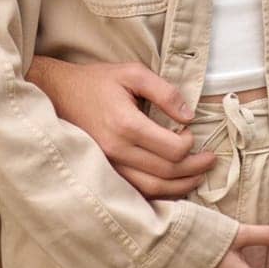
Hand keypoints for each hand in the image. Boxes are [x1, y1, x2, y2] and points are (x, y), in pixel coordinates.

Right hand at [26, 56, 217, 198]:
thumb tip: (189, 115)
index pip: (172, 149)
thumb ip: (164, 91)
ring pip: (154, 188)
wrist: (58, 95)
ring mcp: (109, 166)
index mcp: (125, 124)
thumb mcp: (132, 73)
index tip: (191, 131)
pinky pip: (138, 192)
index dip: (190, 144)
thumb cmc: (97, 82)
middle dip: (194, 168)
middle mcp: (117, 150)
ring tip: (198, 176)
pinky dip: (161, 194)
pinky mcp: (106, 172)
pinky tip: (174, 186)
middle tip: (210, 159)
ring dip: (182, 186)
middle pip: (167, 172)